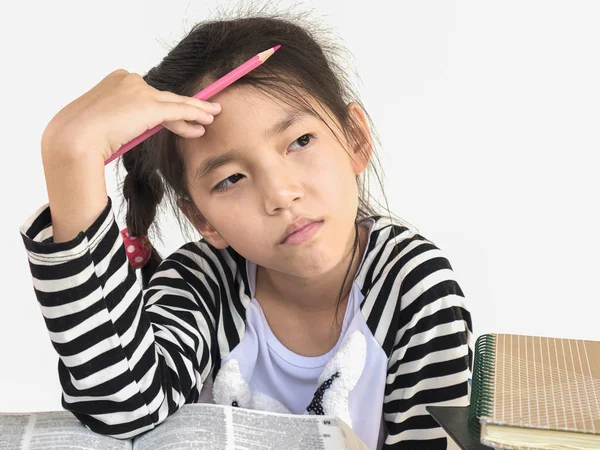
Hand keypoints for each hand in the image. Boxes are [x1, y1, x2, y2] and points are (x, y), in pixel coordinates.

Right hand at [41, 69, 220, 161]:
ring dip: (196, 111)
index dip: (166, 108)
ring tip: (211, 116)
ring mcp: (140, 92)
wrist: (75, 139)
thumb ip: (121, 120)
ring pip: (175, 103)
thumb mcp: (103, 123)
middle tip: (205, 111)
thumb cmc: (82, 138)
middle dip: (186, 107)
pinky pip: (180, 109)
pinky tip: (208, 118)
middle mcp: (129, 80)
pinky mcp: (150, 105)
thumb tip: (129, 129)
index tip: (177, 115)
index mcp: (115, 80)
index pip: (148, 96)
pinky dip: (196, 113)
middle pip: (163, 99)